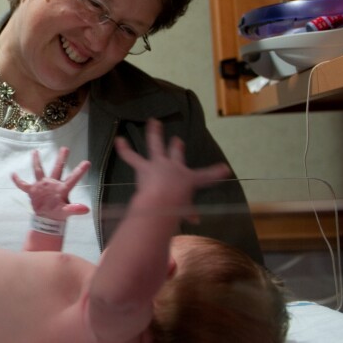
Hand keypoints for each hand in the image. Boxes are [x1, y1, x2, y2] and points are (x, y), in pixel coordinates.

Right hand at [11, 147, 90, 219]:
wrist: (46, 219)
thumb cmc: (58, 214)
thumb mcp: (66, 212)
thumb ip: (75, 209)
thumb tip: (86, 209)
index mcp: (62, 189)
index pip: (72, 178)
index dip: (80, 171)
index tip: (87, 162)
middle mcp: (52, 184)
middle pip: (57, 169)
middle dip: (61, 159)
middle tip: (65, 148)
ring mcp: (42, 186)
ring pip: (39, 171)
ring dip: (36, 162)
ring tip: (35, 151)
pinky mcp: (33, 191)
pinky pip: (23, 185)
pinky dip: (18, 180)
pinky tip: (13, 174)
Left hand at [114, 119, 231, 222]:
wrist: (162, 200)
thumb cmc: (177, 206)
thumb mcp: (186, 211)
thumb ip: (189, 214)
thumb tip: (194, 221)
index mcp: (188, 178)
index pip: (205, 175)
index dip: (215, 172)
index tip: (223, 169)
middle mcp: (173, 166)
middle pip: (176, 153)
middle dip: (176, 146)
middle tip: (176, 139)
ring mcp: (158, 163)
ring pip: (155, 145)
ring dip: (154, 132)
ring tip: (153, 121)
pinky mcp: (143, 166)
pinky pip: (131, 156)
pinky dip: (124, 149)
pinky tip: (119, 140)